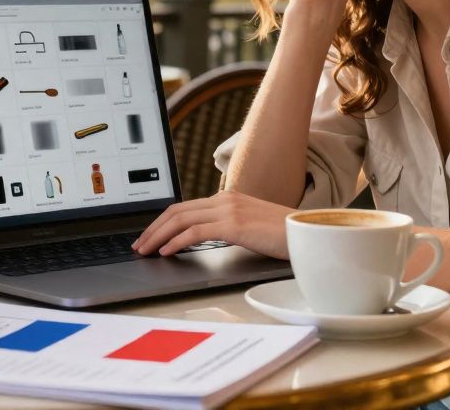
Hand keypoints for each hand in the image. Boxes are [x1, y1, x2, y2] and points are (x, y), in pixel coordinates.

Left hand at [132, 190, 294, 259]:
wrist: (310, 234)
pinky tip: (166, 252)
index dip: (163, 221)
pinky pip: (195, 233)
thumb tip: (206, 239)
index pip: (185, 207)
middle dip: (153, 228)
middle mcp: (225, 199)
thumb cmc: (284, 235)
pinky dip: (176, 242)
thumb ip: (229, 227)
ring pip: (181, 220)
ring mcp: (229, 210)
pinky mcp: (234, 225)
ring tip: (146, 250)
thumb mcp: (250, 227)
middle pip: (177, 211)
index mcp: (228, 198)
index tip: (150, 235)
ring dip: (158, 236)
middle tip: (140, 244)